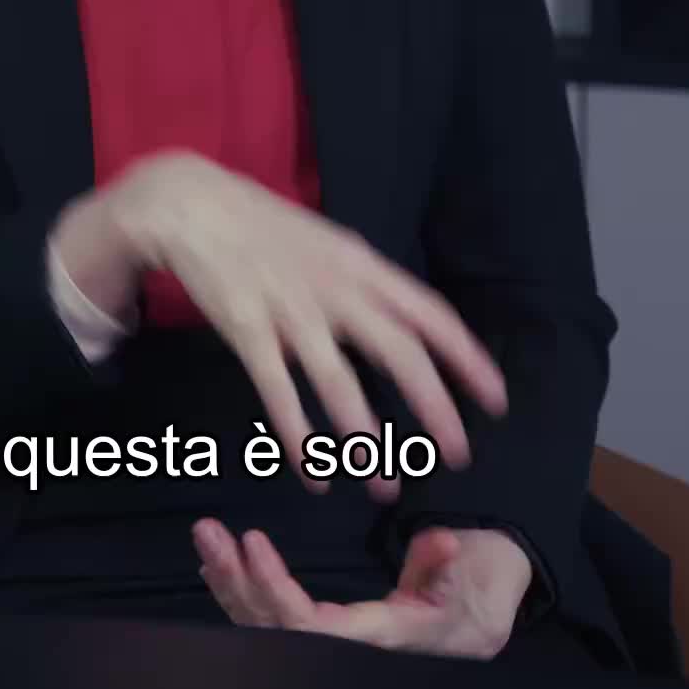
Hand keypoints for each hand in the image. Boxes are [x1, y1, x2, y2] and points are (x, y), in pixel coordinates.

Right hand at [100, 150, 507, 497]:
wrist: (192, 204)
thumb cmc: (265, 228)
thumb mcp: (329, 244)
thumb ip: (366, 285)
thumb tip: (407, 327)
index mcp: (361, 265)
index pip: (430, 314)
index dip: (467, 358)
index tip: (496, 399)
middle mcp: (335, 288)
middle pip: (398, 352)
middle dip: (434, 408)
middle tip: (456, 455)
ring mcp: (290, 310)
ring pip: (339, 383)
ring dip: (365, 439)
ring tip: (384, 485)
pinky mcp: (247, 330)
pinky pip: (279, 393)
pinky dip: (299, 439)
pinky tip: (314, 474)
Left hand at [193, 519, 531, 658]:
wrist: (485, 615)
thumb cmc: (478, 591)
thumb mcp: (473, 574)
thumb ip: (444, 564)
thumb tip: (444, 546)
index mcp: (381, 639)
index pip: (313, 627)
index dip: (276, 591)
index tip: (253, 543)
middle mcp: (349, 650)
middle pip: (276, 628)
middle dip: (237, 581)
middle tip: (208, 531)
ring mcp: (335, 644)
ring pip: (267, 627)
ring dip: (230, 583)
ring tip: (206, 538)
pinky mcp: (328, 631)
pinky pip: (274, 623)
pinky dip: (241, 596)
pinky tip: (217, 568)